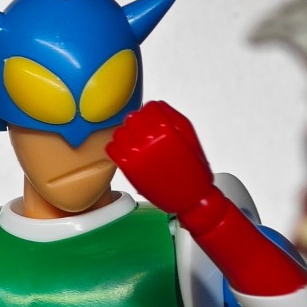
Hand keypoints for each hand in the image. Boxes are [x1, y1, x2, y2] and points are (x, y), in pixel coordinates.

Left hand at [106, 100, 213, 216]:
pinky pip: (112, 149)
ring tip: (134, 143)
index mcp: (168, 129)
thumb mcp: (190, 138)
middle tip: (143, 132)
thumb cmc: (194, 171)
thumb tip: (157, 105)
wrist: (191, 201)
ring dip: (125, 135)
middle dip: (137, 123)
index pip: (149, 107)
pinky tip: (125, 152)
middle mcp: (151, 140)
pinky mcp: (129, 170)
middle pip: (132, 118)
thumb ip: (173, 117)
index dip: (151, 113)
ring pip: (120, 132)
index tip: (153, 120)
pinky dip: (116, 148)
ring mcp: (138, 155)